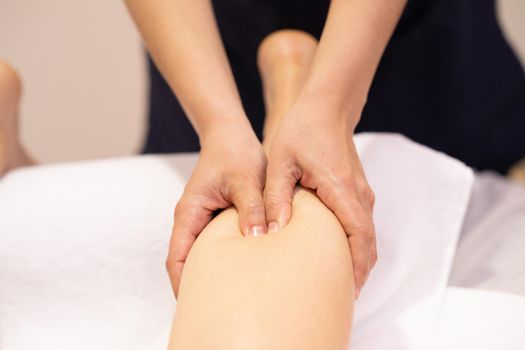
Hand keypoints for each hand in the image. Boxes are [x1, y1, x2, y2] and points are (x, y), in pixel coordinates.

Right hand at [166, 122, 266, 295]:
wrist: (230, 136)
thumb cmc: (234, 154)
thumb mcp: (246, 180)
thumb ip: (251, 209)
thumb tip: (256, 239)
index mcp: (189, 213)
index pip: (176, 258)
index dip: (182, 284)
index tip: (195, 304)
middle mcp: (190, 219)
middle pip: (184, 261)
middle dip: (195, 284)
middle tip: (216, 304)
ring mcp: (200, 218)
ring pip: (197, 253)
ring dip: (207, 272)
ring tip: (228, 292)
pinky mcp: (212, 216)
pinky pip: (210, 243)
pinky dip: (219, 257)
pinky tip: (239, 267)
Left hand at [264, 100, 376, 297]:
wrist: (326, 107)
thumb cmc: (302, 130)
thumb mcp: (280, 162)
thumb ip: (276, 197)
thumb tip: (272, 233)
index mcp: (342, 189)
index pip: (359, 236)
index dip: (356, 266)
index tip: (348, 290)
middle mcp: (359, 194)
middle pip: (368, 242)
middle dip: (358, 270)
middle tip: (339, 295)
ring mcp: (362, 192)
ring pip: (366, 235)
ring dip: (357, 259)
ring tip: (336, 281)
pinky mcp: (357, 191)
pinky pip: (361, 224)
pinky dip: (355, 244)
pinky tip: (336, 254)